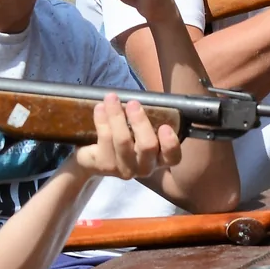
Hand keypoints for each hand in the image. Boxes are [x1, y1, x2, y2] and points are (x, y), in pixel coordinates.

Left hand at [64, 92, 180, 183]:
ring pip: (123, 141)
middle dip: (140, 122)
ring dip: (117, 116)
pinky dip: (102, 120)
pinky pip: (104, 140)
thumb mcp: (141, 131)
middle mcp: (145, 168)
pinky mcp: (105, 166)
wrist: (97, 158)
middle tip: (133, 103)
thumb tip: (140, 100)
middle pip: (147, 146)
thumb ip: (147, 120)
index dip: (170, 144)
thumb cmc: (128, 137)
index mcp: (160, 159)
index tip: (165, 126)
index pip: (173, 157)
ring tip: (111, 99)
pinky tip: (100, 108)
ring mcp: (125, 169)